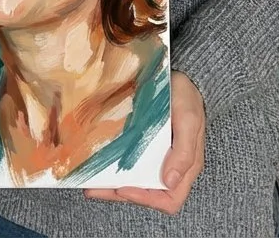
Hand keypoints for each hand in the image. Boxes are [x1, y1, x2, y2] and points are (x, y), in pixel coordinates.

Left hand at [85, 71, 204, 214]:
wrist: (184, 77)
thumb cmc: (189, 99)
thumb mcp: (189, 121)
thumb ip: (184, 152)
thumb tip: (169, 182)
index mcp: (185, 167)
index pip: (169, 199)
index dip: (147, 199)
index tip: (124, 188)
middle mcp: (170, 167)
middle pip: (147, 193)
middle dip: (120, 194)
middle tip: (94, 189)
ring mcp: (156, 157)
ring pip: (135, 181)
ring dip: (113, 185)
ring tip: (89, 183)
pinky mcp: (145, 145)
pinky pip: (130, 162)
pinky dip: (115, 167)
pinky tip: (99, 163)